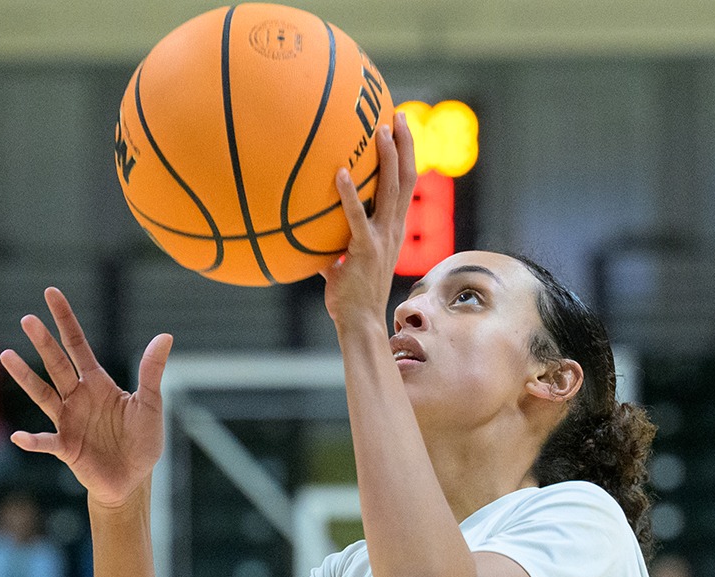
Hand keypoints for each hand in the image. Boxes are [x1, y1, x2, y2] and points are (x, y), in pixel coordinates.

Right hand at [0, 288, 171, 510]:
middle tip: (28, 319)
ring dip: (25, 377)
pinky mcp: (65, 448)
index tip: (51, 294)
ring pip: (43, 394)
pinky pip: (46, 442)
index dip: (65, 320)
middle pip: (57, 364)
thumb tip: (165, 337)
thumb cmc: (141, 441)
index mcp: (97, 383)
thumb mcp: (150, 404)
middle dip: (43, 342)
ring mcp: (68, 421)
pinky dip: (33, 440)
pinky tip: (19, 436)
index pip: (77, 345)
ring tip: (6, 356)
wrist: (133, 479)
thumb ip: (151, 372)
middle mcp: (77, 397)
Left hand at [322, 111, 418, 331]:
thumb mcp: (342, 262)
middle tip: (400, 114)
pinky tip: (340, 173)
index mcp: (393, 228)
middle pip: (407, 178)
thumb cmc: (349, 296)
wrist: (359, 322)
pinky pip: (357, 216)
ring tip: (381, 129)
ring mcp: (383, 238)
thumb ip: (331, 243)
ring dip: (388, 157)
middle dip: (405, 144)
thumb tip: (307, 229)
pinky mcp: (365, 249)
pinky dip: (350, 194)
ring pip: (392, 189)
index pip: (406, 184)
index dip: (407, 155)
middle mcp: (394, 228)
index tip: (401, 128)